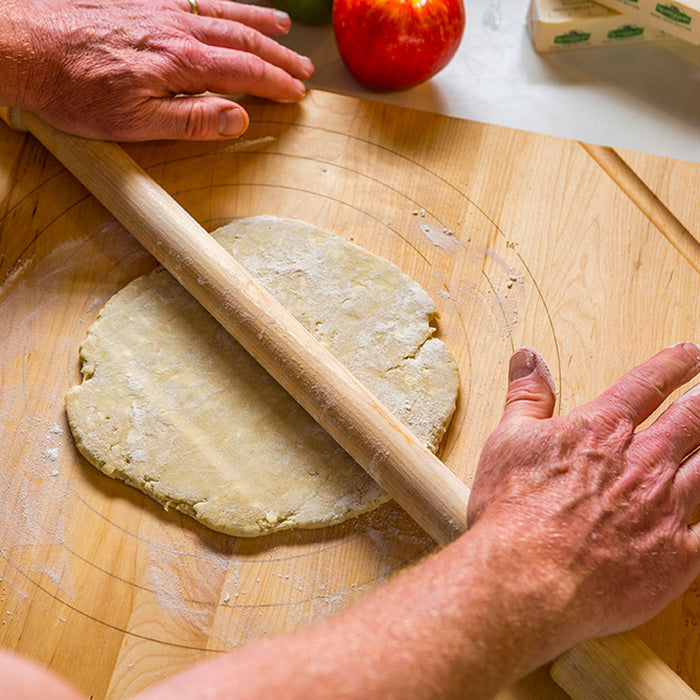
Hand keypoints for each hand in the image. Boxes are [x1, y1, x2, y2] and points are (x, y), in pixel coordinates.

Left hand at [3, 0, 313, 139]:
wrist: (25, 46)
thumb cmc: (77, 91)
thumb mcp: (137, 123)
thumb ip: (192, 120)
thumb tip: (240, 119)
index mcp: (180, 63)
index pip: (243, 72)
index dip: (274, 84)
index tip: (296, 94)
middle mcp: (176, 29)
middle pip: (241, 40)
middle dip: (277, 55)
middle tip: (303, 69)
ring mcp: (158, 9)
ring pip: (222, 12)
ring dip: (257, 22)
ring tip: (282, 29)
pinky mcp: (140, 2)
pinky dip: (221, 2)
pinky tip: (229, 7)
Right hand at [468, 343, 699, 645]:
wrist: (526, 578)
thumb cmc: (511, 510)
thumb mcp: (508, 440)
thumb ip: (527, 396)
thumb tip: (529, 358)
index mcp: (602, 430)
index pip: (646, 384)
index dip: (673, 364)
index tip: (690, 354)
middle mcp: (643, 462)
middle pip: (692, 419)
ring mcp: (666, 508)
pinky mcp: (679, 556)